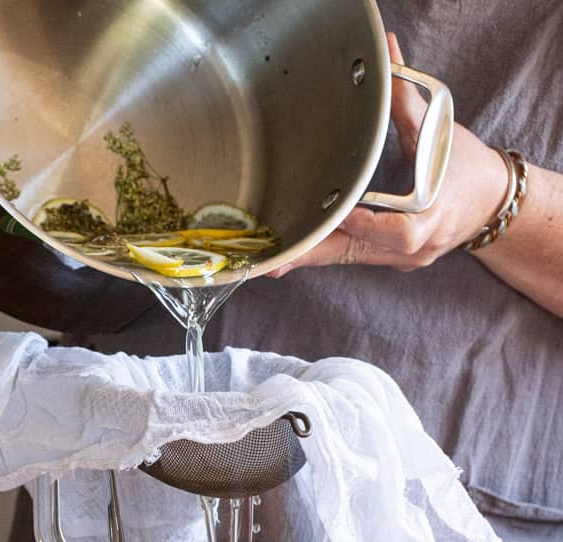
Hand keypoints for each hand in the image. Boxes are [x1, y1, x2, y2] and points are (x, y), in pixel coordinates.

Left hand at [269, 33, 509, 277]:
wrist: (490, 204)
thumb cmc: (466, 168)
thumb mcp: (440, 135)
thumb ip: (407, 104)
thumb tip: (388, 59)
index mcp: (433, 218)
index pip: (397, 233)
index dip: (364, 225)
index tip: (332, 216)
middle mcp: (415, 248)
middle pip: (357, 254)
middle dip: (315, 254)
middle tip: (276, 261)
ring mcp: (401, 260)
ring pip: (348, 259)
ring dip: (311, 255)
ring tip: (272, 260)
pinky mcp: (389, 260)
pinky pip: (351, 257)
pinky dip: (324, 250)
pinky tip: (293, 252)